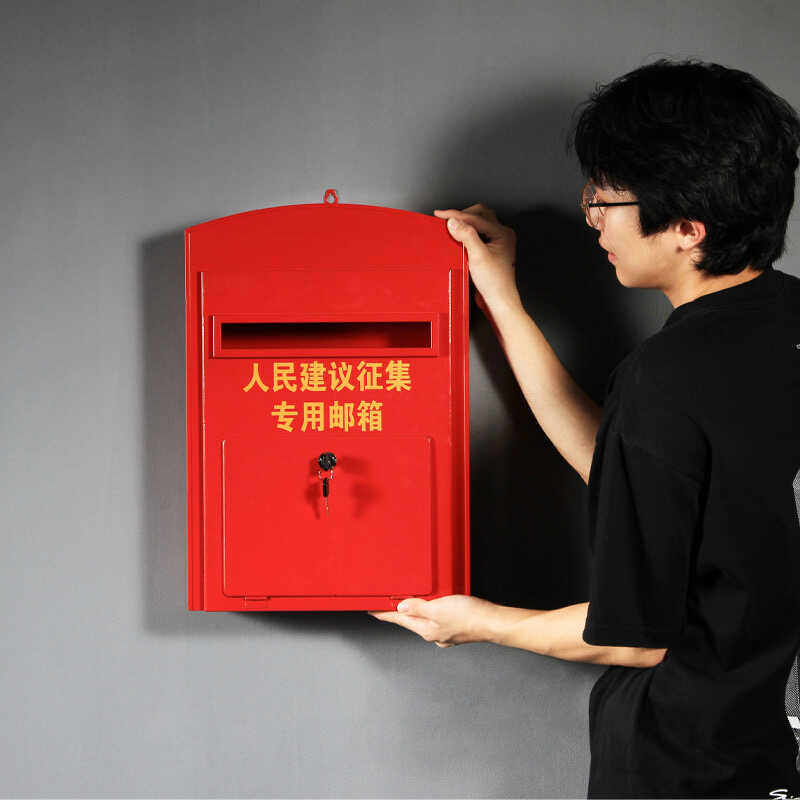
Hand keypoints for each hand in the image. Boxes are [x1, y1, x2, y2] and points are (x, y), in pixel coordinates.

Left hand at [367, 594, 496, 647]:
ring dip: (416, 611)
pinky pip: (439, 619)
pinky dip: (432, 611)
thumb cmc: (470, 616)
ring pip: (426, 620)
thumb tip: (400, 608)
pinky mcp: (457, 628)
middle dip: (399, 613)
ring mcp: (446, 633)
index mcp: (427, 630)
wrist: (493, 623)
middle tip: (387, 605)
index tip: (372, 611)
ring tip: (408, 602)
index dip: (384, 614)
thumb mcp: (438, 607)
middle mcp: (435, 635)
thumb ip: (418, 607)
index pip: (400, 621)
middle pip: (411, 622)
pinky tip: (436, 605)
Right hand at [433, 204, 519, 314]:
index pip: (476, 218)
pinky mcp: (489, 250)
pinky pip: (476, 235)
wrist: (498, 301)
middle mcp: (501, 235)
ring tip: (451, 227)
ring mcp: (496, 242)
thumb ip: (466, 236)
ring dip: (464, 224)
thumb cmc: (495, 283)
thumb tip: (454, 222)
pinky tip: (457, 238)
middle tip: (446, 220)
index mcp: (503, 233)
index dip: (456, 215)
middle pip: (479, 214)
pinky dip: (465, 234)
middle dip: (462, 216)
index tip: (441, 215)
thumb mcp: (478, 257)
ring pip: (478, 223)